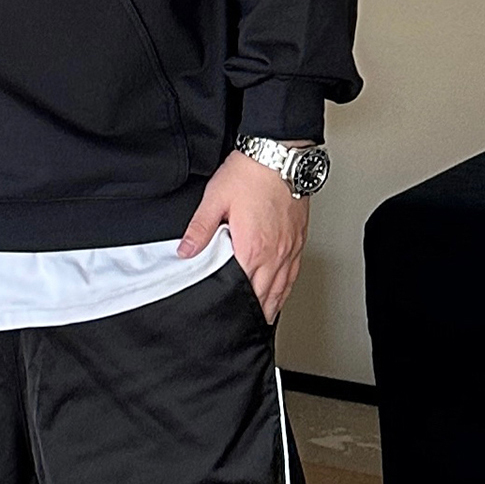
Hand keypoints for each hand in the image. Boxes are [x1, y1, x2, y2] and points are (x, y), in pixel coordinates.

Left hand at [177, 145, 311, 323]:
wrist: (280, 155)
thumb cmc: (250, 173)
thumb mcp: (215, 199)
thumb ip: (200, 229)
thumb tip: (185, 251)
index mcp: (253, 248)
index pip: (243, 290)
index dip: (233, 306)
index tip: (225, 318)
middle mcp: (275, 254)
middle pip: (264, 296)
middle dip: (252, 313)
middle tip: (239, 328)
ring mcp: (290, 249)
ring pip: (282, 289)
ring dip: (270, 305)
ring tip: (258, 320)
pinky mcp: (299, 241)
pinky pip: (293, 275)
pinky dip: (284, 289)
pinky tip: (278, 293)